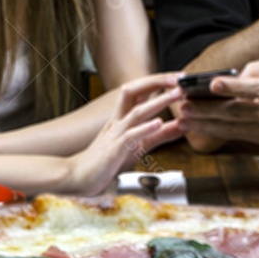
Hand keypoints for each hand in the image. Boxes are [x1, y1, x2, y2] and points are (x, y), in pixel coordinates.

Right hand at [73, 72, 184, 194]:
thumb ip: (158, 136)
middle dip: (158, 84)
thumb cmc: (105, 164)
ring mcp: (114, 135)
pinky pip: (130, 136)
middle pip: (137, 94)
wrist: (77, 178)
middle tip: (181, 79)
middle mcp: (118, 122)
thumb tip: (181, 126)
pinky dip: (145, 129)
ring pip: (137, 112)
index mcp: (122, 119)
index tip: (179, 79)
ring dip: (158, 102)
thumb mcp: (137, 147)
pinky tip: (159, 123)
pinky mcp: (112, 151)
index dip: (158, 84)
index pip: (140, 94)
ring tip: (176, 94)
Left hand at [177, 56, 258, 146]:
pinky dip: (217, 132)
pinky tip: (200, 128)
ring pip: (234, 127)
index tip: (213, 83)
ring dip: (206, 123)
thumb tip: (239, 75)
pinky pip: (239, 136)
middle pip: (238, 111)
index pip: (256, 88)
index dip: (234, 86)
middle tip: (184, 104)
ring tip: (184, 118)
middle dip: (208, 109)